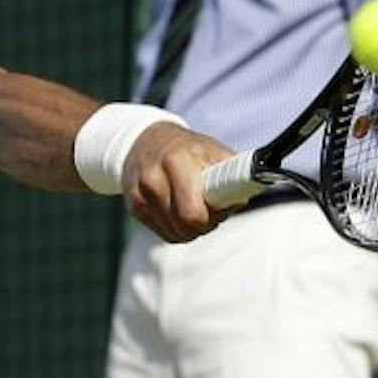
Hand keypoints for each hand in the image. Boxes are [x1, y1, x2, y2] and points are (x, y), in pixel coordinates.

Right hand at [123, 122, 230, 242]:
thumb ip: (232, 173)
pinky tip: (179, 211)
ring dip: (192, 229)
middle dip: (205, 225)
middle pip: (186, 227)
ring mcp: (140, 195)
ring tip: (196, 207)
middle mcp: (153, 179)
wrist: (144, 141)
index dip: (213, 216)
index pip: (193, 212)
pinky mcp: (134, 208)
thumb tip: (242, 197)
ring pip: (176, 235)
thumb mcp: (212, 150)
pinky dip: (178, 229)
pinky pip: (165, 234)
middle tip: (212, 211)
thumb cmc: (187, 149)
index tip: (221, 207)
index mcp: (176, 161)